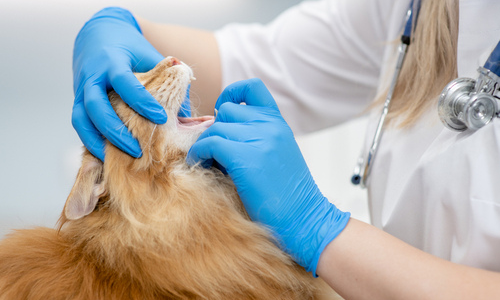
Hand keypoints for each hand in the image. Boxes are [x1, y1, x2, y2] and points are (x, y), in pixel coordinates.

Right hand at [72, 7, 166, 160]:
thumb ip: (168, 81)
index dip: (142, 102)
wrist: (98, 34)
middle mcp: (92, 77)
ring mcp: (80, 90)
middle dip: (117, 131)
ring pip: (82, 119)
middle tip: (139, 150)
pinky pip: (79, 125)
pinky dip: (91, 141)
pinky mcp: (77, 101)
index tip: (162, 118)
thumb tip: (188, 112)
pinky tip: (107, 156)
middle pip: (97, 107)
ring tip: (124, 157)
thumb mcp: (150, 56)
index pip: (124, 83)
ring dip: (101, 141)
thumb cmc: (131, 48)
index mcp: (112, 62)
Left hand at [187, 78, 349, 275]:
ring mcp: (259, 139)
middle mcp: (270, 125)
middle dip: (215, 131)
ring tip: (207, 163)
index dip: (231, 93)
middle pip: (226, 111)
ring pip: (215, 128)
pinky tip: (200, 166)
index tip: (220, 110)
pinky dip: (198, 154)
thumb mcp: (278, 154)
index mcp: (279, 123)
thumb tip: (217, 130)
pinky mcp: (245, 157)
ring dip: (205, 145)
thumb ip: (256, 137)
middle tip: (214, 154)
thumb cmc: (287, 194)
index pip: (252, 88)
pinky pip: (208, 144)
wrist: (304, 218)